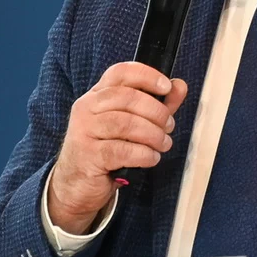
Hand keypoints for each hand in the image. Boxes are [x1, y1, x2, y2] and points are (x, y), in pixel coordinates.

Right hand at [46, 63, 188, 234]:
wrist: (77, 183)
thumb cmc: (106, 149)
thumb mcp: (130, 124)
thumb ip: (156, 105)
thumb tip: (179, 86)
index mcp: (96, 94)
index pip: (120, 72)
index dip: (146, 76)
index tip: (166, 88)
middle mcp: (87, 108)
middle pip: (127, 97)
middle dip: (156, 112)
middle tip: (169, 126)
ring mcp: (84, 131)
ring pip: (126, 124)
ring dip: (153, 134)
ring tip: (163, 144)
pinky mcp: (88, 155)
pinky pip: (122, 150)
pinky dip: (144, 154)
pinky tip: (151, 158)